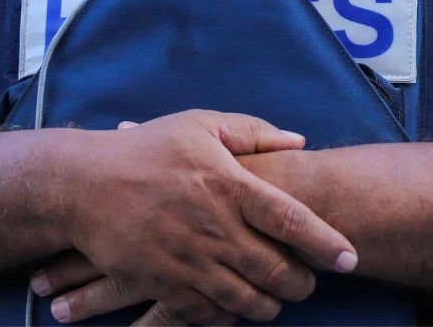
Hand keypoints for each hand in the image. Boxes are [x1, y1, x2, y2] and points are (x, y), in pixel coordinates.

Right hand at [45, 111, 355, 324]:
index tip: (349, 258)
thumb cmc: (145, 150)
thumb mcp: (198, 125)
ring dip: (271, 304)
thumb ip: (252, 132)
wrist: (83, 185)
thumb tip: (299, 141)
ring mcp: (189, 260)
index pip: (291, 219)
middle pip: (277, 271)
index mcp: (227, 184)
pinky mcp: (165, 284)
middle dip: (302, 284)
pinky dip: (232, 315)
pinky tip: (236, 303)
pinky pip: (211, 314)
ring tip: (276, 297)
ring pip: (250, 300)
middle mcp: (213, 227)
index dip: (326, 243)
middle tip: (307, 281)